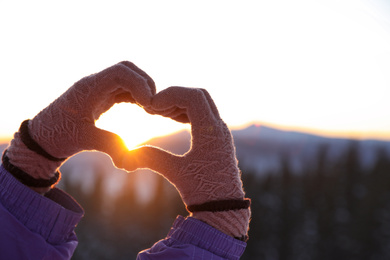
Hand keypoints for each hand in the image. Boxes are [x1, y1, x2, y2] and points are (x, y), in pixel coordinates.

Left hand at [4, 61, 154, 191]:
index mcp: (89, 88)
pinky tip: (143, 108)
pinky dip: (136, 95)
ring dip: (142, 89)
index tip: (149, 104)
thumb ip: (109, 144)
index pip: (120, 72)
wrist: (43, 138)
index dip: (139, 84)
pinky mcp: (101, 97)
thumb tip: (130, 157)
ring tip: (151, 108)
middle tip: (154, 104)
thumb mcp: (84, 140)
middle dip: (144, 83)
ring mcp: (98, 89)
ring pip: (126, 78)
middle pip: (126, 69)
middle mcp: (94, 84)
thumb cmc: (58, 136)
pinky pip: (123, 89)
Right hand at [118, 87, 250, 239]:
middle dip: (175, 96)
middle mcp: (219, 127)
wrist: (225, 209)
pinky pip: (203, 116)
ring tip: (159, 113)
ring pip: (202, 105)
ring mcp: (220, 133)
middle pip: (199, 95)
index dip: (170, 95)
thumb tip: (127, 153)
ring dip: (180, 105)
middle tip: (155, 107)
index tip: (152, 106)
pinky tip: (172, 120)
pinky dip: (187, 113)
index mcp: (211, 131)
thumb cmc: (203, 192)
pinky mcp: (218, 140)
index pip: (193, 97)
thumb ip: (152, 158)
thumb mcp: (176, 172)